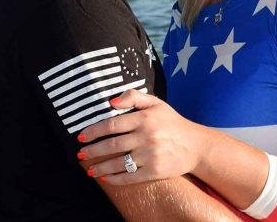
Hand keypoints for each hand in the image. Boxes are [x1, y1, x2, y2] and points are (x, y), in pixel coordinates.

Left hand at [77, 89, 203, 184]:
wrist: (196, 145)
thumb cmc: (172, 122)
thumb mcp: (156, 103)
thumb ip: (134, 96)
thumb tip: (111, 101)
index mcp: (144, 118)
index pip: (112, 124)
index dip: (94, 131)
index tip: (81, 136)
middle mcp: (146, 136)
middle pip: (112, 145)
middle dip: (92, 151)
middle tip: (81, 154)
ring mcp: (150, 155)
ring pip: (118, 163)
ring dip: (100, 167)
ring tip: (89, 170)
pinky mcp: (155, 171)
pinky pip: (130, 177)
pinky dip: (115, 179)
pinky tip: (106, 178)